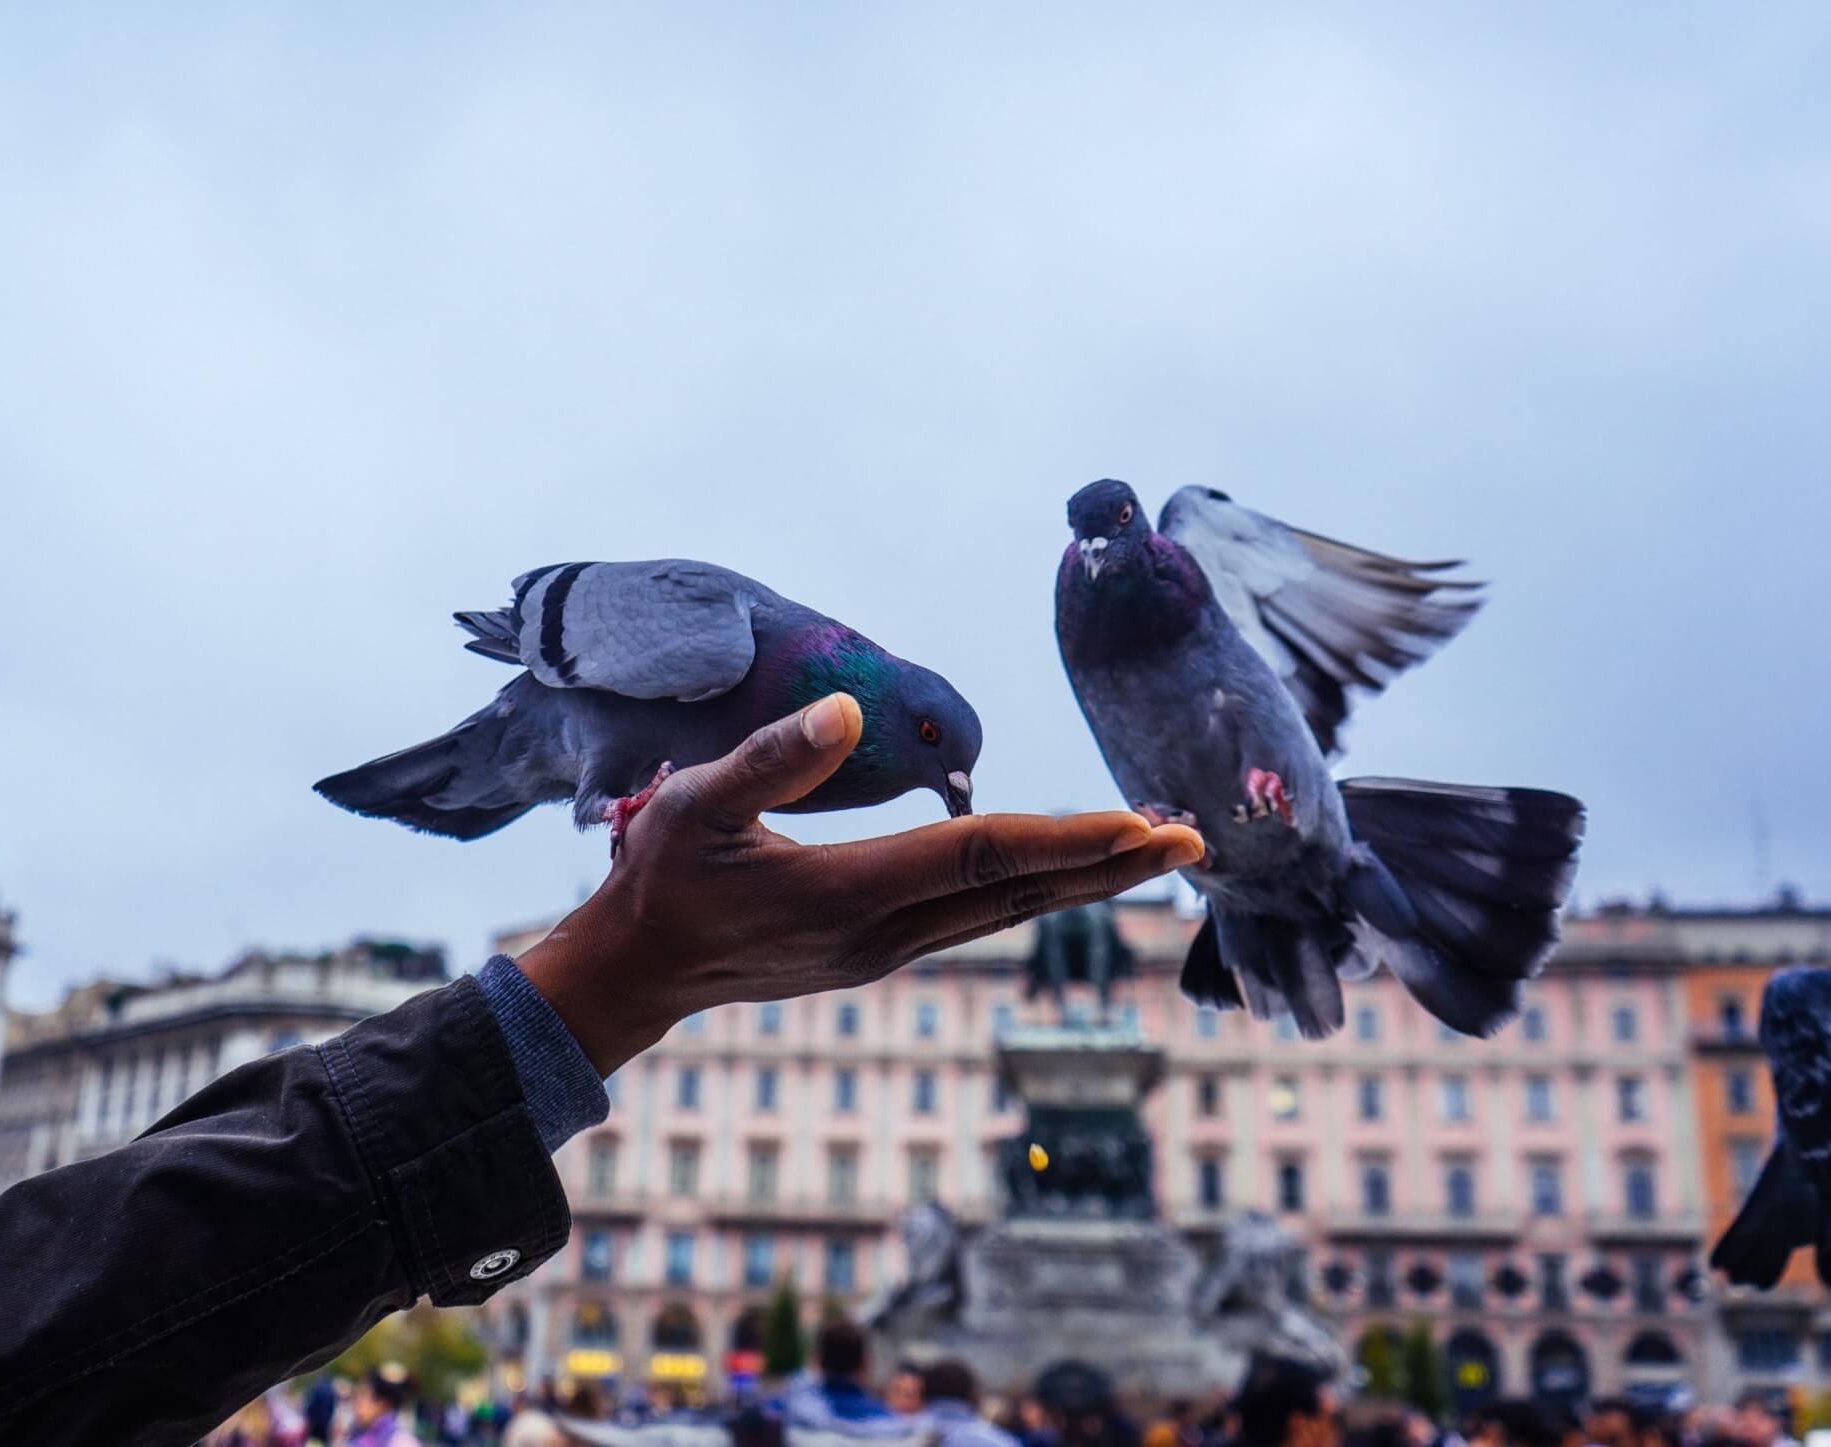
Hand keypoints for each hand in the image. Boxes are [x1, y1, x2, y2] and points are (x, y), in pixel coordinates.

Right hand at [515, 692, 1204, 1073]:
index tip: (1139, 823)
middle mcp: (883, 936)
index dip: (1065, 839)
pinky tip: (1070, 873)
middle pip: (1018, 894)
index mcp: (847, 896)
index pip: (980, 861)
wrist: (636, 973)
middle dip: (1110, 865)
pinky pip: (979, 919)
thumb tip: (844, 709)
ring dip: (1085, 881)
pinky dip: (1037, 891)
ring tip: (1157, 850)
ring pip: (1007, 913)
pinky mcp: (879, 953)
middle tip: (1194, 837)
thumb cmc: (660, 879)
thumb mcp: (695, 806)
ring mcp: (885, 952)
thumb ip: (771, 759)